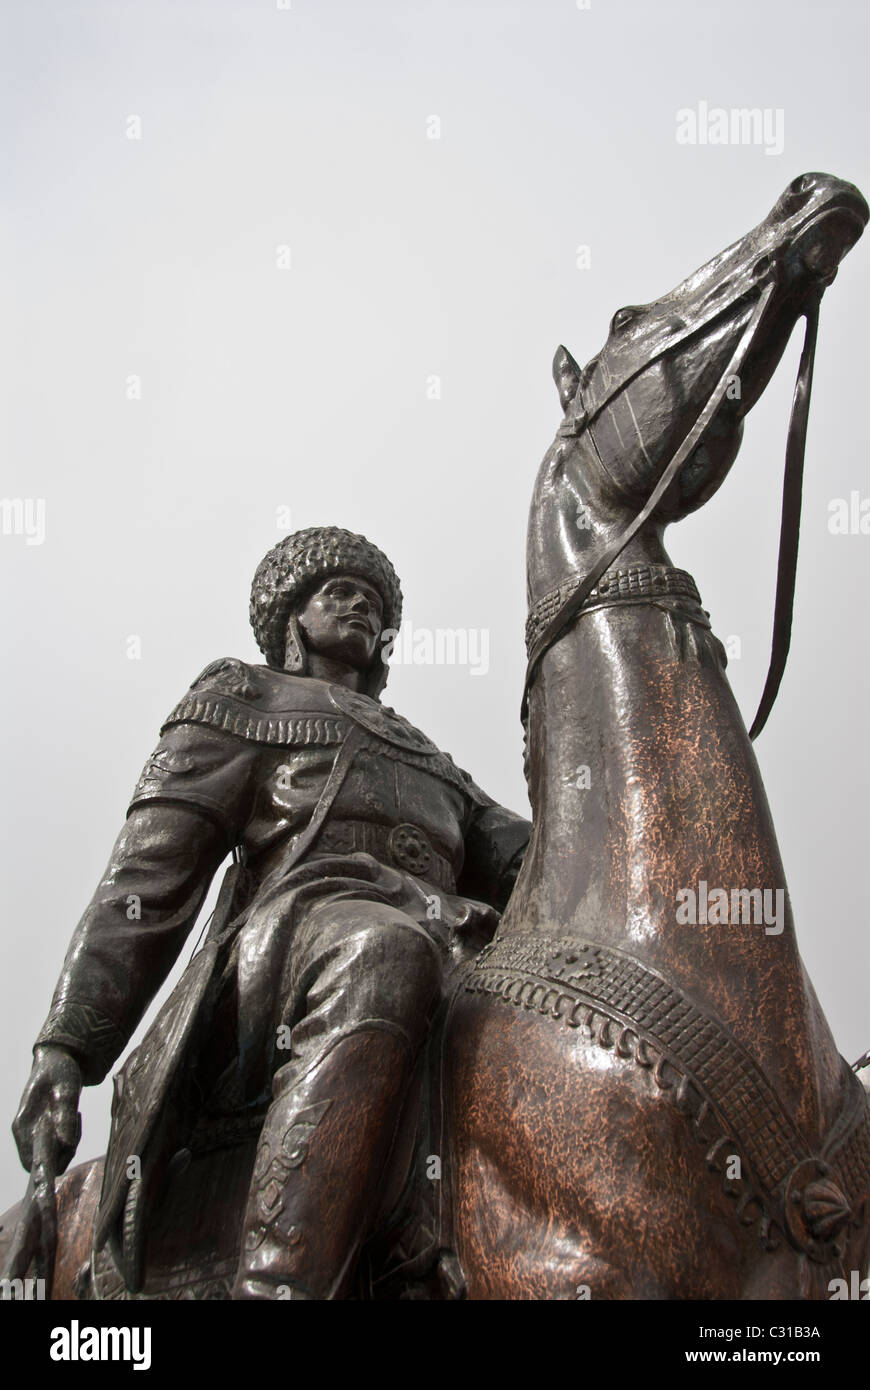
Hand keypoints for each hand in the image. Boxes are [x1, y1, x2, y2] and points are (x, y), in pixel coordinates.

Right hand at [12, 1045, 81, 1175]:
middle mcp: (23, 1133)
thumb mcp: (67, 1089)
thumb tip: (65, 1143)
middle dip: (64, 1153)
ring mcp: (31, 1133)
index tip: (58, 1179)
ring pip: (52, 1156)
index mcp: (23, 1125)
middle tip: (75, 1126)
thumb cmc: (60, 1071)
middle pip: (44, 1163)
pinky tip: (73, 1117)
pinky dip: (68, 1138)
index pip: (31, 1162)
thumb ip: (65, 1116)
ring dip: (68, 1145)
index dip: (44, 1174)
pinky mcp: (41, 1131)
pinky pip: (57, 1147)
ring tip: (74, 1117)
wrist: (57, 1059)